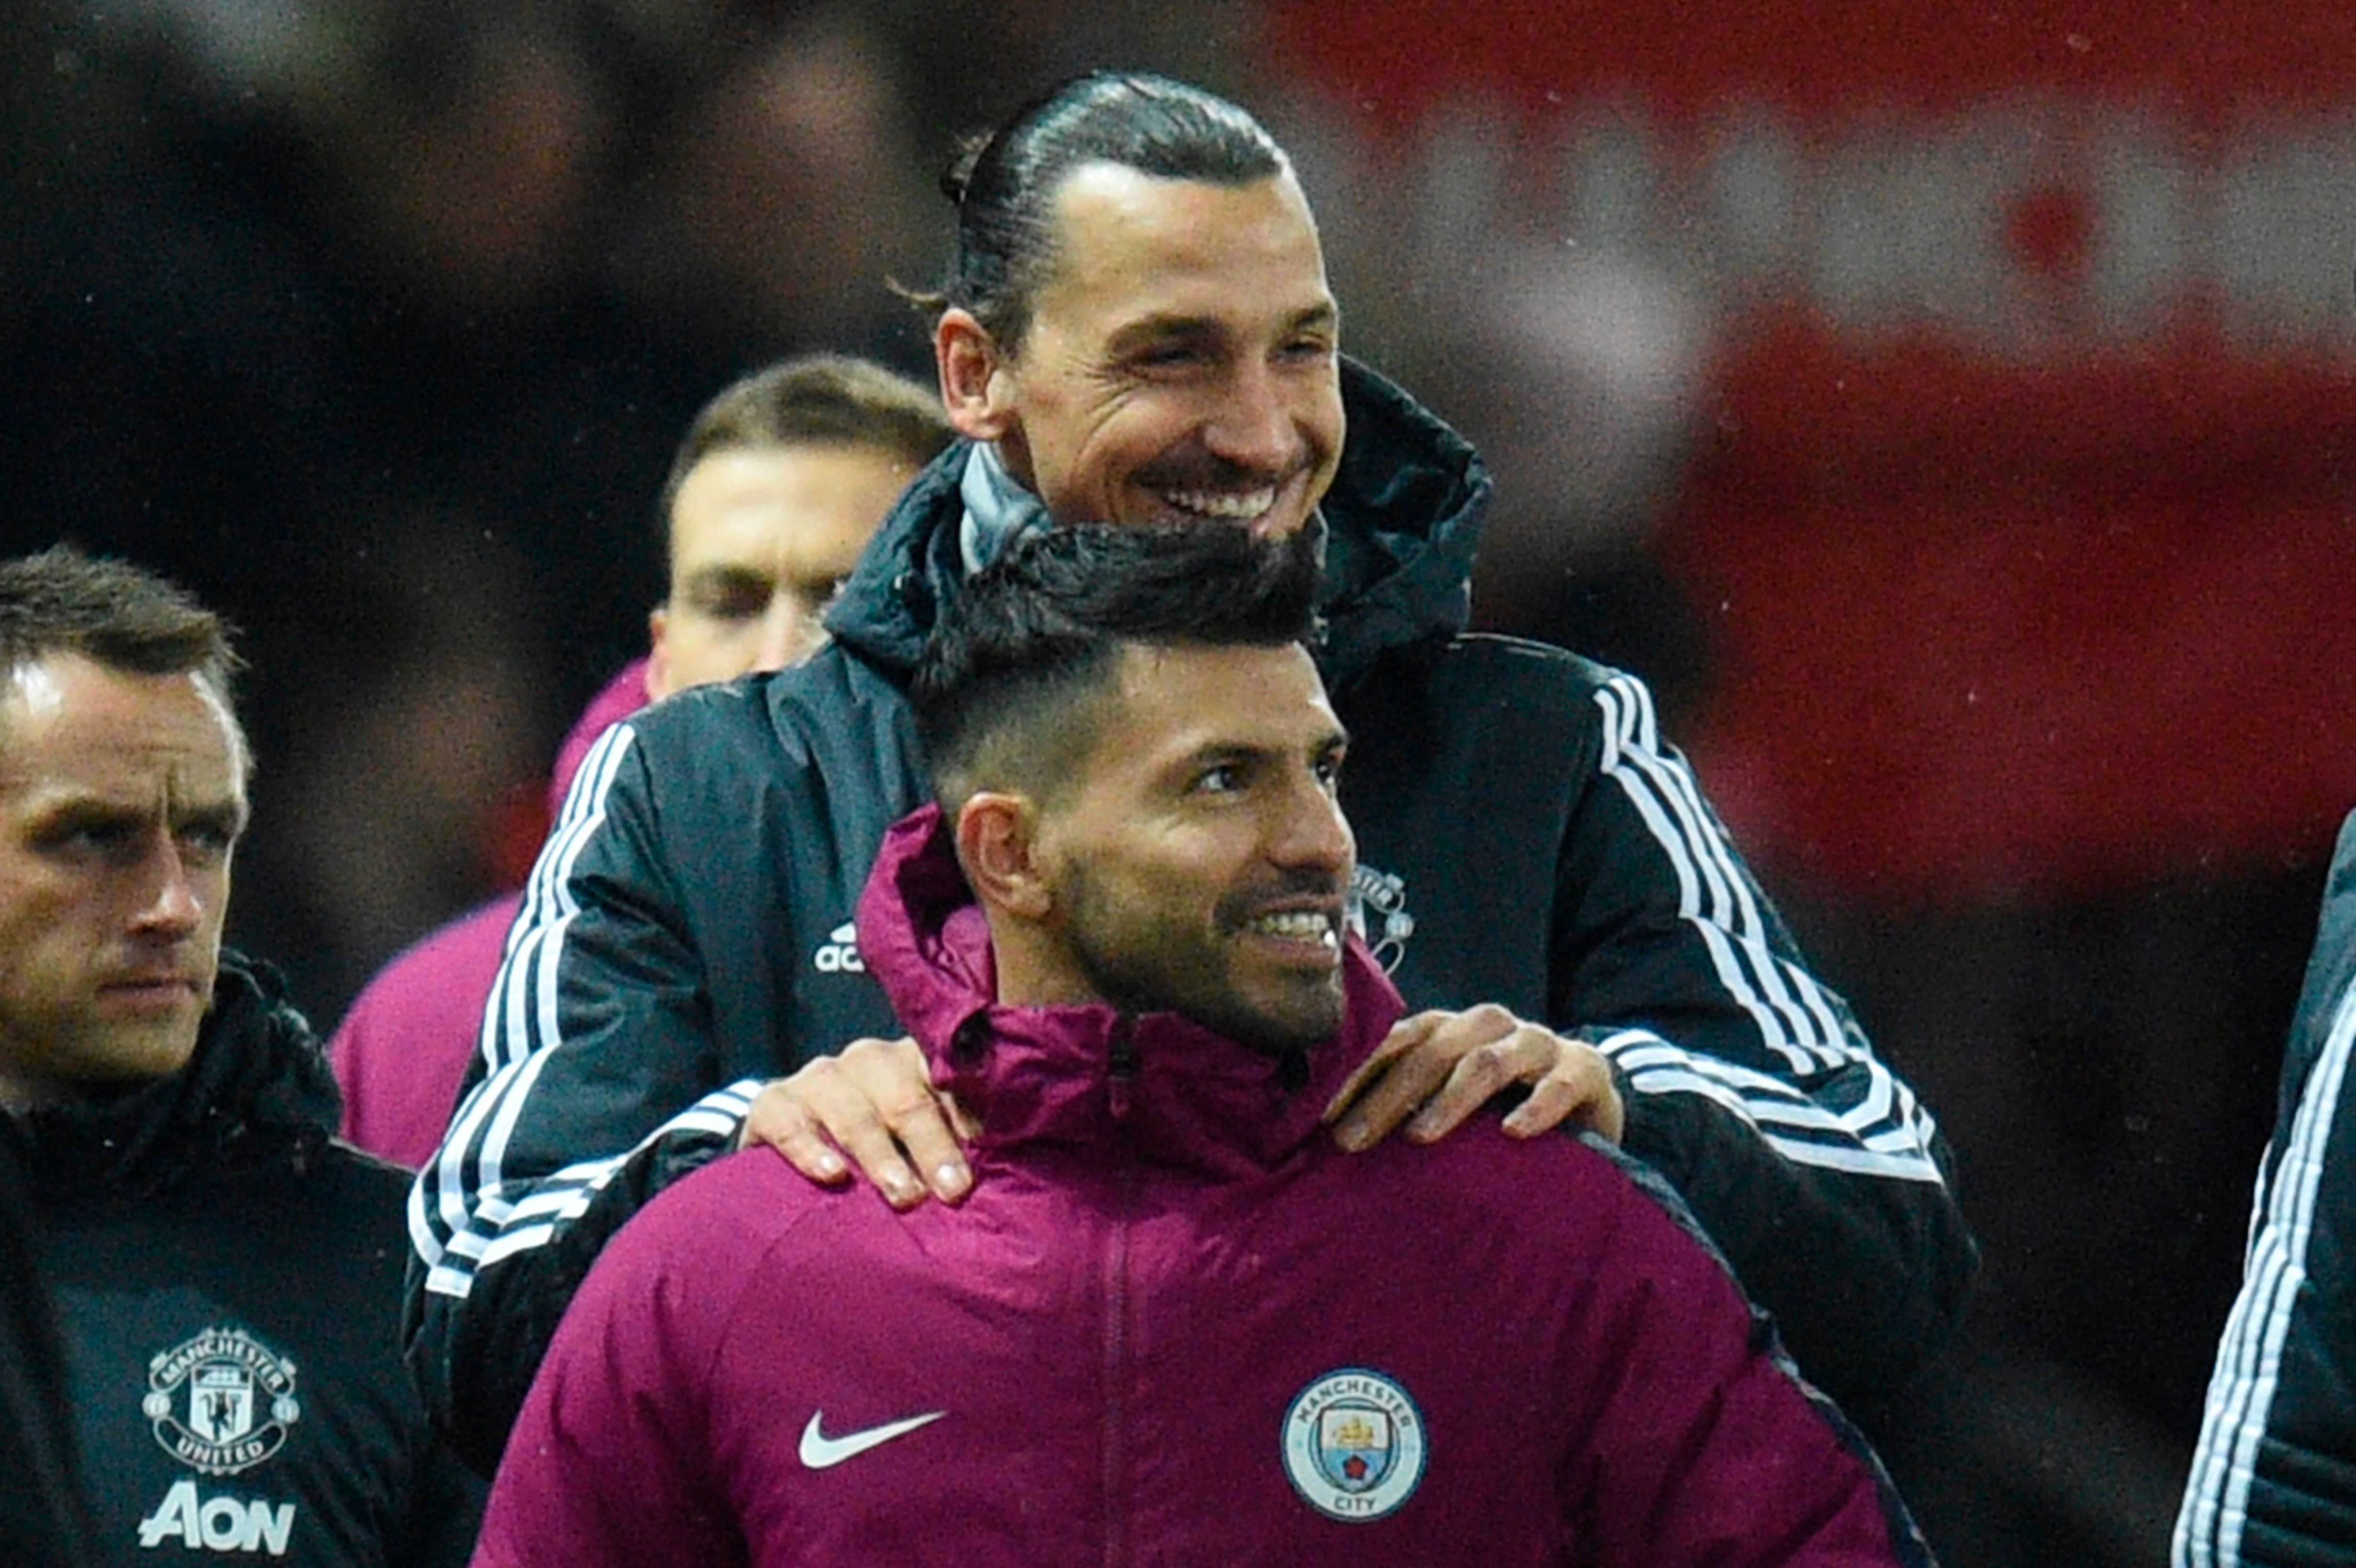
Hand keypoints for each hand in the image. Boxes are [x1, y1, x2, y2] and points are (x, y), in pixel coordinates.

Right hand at [738, 1036, 977, 1209]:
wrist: (800, 1154)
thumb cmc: (888, 1155)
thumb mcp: (925, 1147)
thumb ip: (962, 1149)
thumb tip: (1015, 1179)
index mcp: (918, 1062)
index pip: (950, 1075)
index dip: (970, 1114)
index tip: (990, 1153)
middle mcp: (870, 1060)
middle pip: (904, 1093)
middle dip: (931, 1143)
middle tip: (953, 1190)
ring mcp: (819, 1078)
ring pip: (851, 1107)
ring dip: (879, 1154)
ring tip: (903, 1196)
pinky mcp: (771, 1104)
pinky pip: (788, 1119)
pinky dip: (809, 1147)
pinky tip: (831, 1175)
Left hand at [1322, 1004, 1625, 1152]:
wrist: (1587, 1098)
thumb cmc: (1502, 1106)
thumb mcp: (1452, 1100)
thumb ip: (1407, 1104)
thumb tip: (1335, 1135)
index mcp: (1451, 1028)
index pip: (1396, 1041)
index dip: (1357, 1076)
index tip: (1323, 1119)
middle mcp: (1490, 1026)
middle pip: (1433, 1050)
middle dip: (1389, 1095)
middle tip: (1354, 1141)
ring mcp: (1538, 1044)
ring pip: (1488, 1061)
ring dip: (1451, 1099)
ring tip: (1420, 1136)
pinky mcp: (1583, 1069)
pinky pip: (1559, 1084)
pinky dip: (1536, 1107)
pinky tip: (1513, 1132)